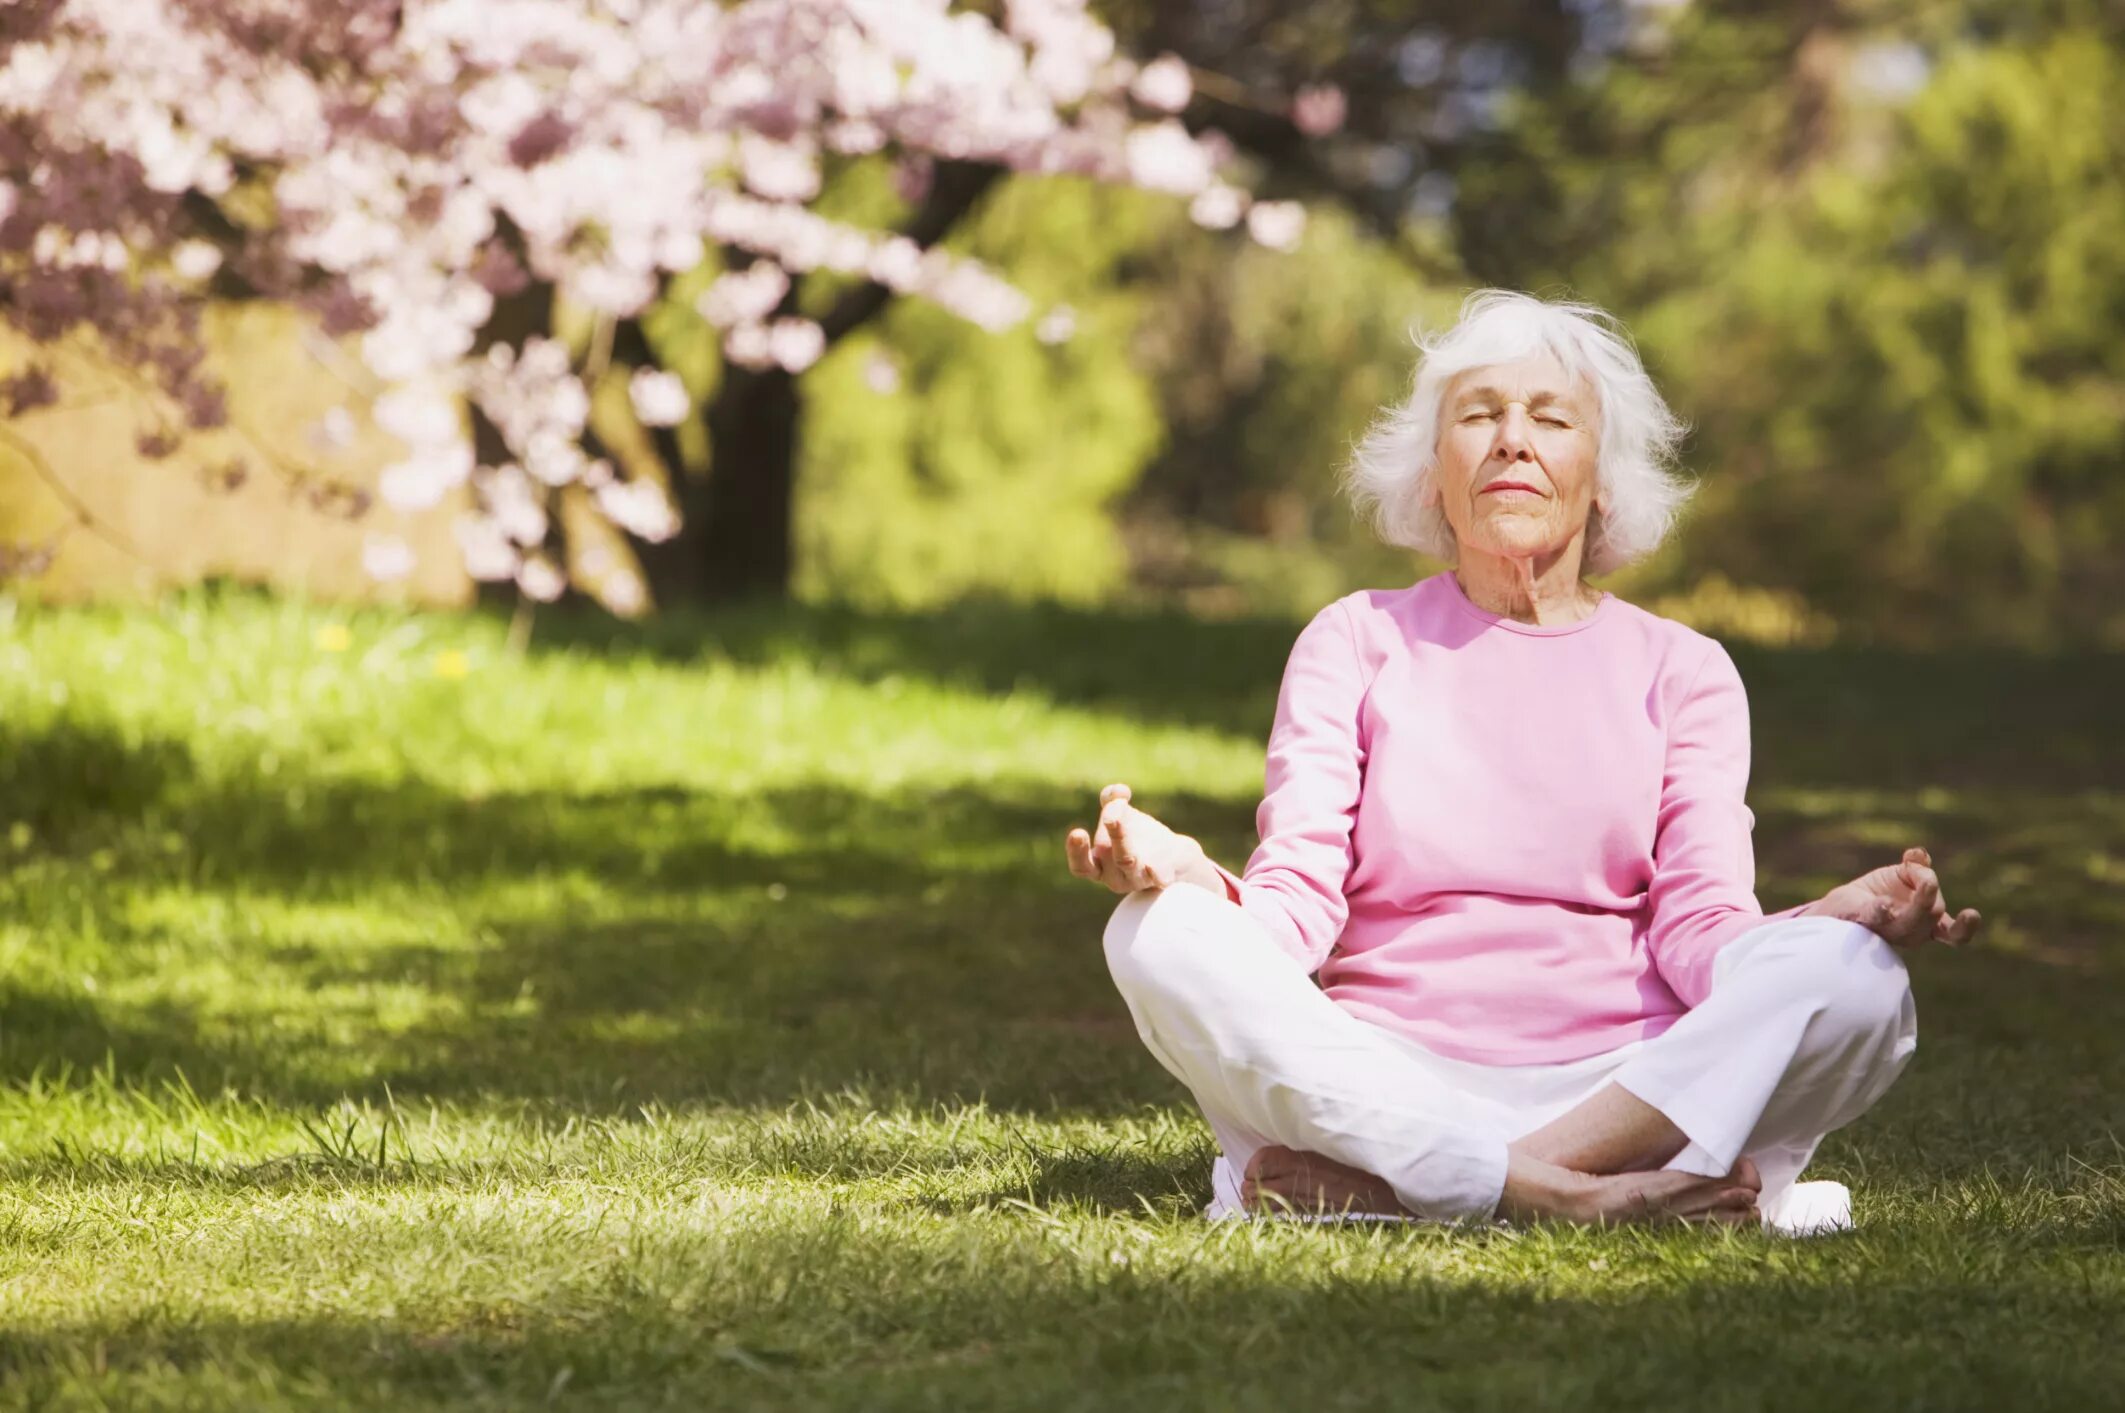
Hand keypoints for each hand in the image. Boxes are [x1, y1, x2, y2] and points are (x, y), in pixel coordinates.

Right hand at [1063, 783, 1207, 894]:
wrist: (1171, 855)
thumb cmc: (1136, 836)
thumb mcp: (1121, 816)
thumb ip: (1112, 800)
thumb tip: (1116, 791)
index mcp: (1100, 866)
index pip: (1082, 867)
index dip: (1077, 852)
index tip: (1077, 832)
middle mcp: (1117, 878)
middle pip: (1108, 858)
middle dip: (1111, 834)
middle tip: (1110, 816)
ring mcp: (1139, 878)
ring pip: (1128, 862)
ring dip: (1124, 840)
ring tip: (1120, 818)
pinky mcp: (1163, 876)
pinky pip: (1160, 875)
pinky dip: (1158, 871)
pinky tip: (1157, 867)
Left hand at [1808, 846, 1981, 948]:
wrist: (1840, 904)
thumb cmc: (1878, 892)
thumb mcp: (1901, 875)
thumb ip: (1916, 867)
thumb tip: (1920, 854)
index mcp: (1927, 923)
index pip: (1954, 934)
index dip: (1965, 928)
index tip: (1972, 914)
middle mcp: (1911, 931)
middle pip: (1932, 915)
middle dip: (1931, 896)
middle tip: (1928, 881)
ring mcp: (1888, 928)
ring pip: (1908, 923)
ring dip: (1919, 903)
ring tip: (1926, 883)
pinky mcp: (1864, 919)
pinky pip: (1875, 916)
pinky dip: (1881, 910)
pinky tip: (1884, 903)